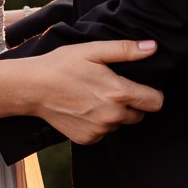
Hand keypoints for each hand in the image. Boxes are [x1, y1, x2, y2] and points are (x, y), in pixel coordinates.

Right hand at [29, 40, 164, 145]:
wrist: (32, 88)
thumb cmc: (62, 65)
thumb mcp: (94, 50)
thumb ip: (126, 50)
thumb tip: (153, 48)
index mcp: (118, 93)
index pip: (155, 102)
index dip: (153, 93)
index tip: (143, 87)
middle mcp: (112, 116)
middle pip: (140, 115)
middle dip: (133, 103)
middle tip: (114, 88)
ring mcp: (99, 130)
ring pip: (121, 124)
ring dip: (116, 113)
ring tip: (96, 96)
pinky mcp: (86, 139)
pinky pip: (103, 132)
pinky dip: (99, 123)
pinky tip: (85, 108)